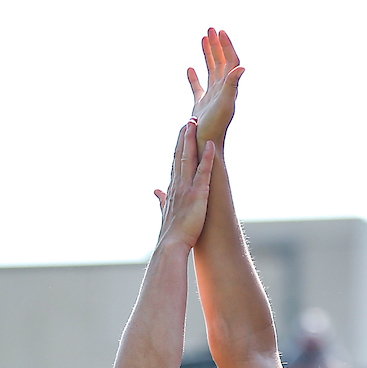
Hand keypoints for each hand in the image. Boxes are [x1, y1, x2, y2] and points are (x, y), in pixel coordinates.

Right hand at [154, 121, 214, 249]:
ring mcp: (187, 188)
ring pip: (189, 158)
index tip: (180, 134)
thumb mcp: (164, 213)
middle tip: (188, 121)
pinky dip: (207, 157)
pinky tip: (211, 144)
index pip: (175, 164)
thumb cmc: (170, 235)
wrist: (171, 246)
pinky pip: (203, 171)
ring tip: (195, 123)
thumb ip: (161, 200)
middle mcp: (178, 185)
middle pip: (180, 156)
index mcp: (172, 190)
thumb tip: (156, 191)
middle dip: (184, 137)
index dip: (178, 147)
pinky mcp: (197, 194)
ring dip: (192, 140)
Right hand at [187, 28, 243, 150]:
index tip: (220, 32)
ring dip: (208, 55)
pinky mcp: (201, 104)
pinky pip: (198, 87)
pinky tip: (190, 69)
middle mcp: (222, 90)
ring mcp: (211, 96)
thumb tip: (242, 67)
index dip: (227, 46)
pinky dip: (194, 77)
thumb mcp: (225, 103)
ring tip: (203, 39)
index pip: (230, 61)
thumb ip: (233, 84)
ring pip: (211, 70)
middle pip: (221, 62)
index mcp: (228, 87)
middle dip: (217, 45)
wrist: (206, 143)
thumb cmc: (216, 125)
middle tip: (211, 29)